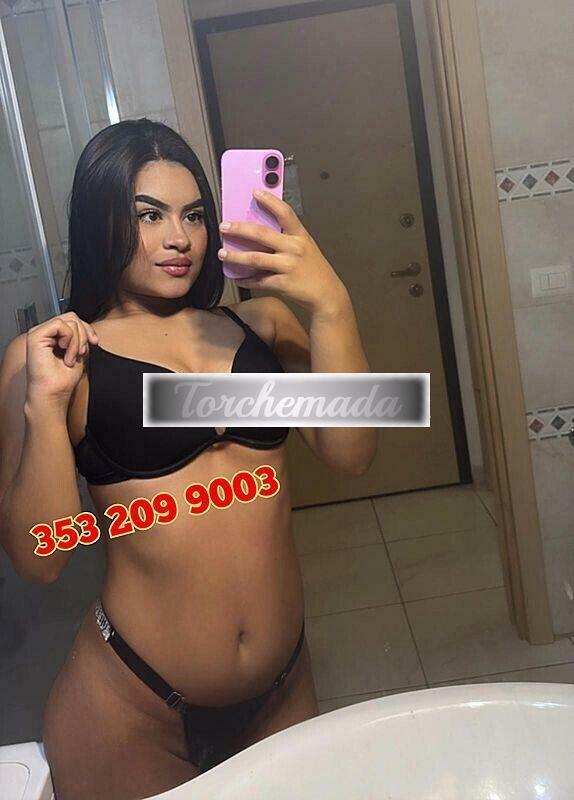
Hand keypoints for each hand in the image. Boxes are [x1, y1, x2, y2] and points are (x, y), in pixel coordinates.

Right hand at [26, 312, 98, 405]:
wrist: (53, 394)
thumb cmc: (62, 380)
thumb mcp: (78, 353)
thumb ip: (80, 340)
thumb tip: (88, 331)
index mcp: (53, 336)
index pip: (73, 320)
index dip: (88, 329)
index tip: (95, 342)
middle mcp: (45, 333)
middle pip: (73, 317)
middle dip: (84, 334)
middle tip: (80, 353)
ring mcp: (39, 333)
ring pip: (69, 321)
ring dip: (77, 341)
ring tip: (71, 358)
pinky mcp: (35, 336)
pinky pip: (61, 325)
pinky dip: (70, 340)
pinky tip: (66, 355)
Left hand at [217, 190, 347, 315]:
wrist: (327, 295)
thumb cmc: (315, 270)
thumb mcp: (306, 247)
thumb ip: (287, 238)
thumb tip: (260, 232)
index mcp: (300, 236)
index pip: (285, 213)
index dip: (270, 201)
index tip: (255, 192)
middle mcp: (294, 248)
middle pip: (262, 234)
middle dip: (239, 229)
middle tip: (224, 226)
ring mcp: (288, 266)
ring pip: (255, 258)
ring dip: (235, 256)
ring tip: (222, 254)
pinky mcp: (283, 284)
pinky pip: (259, 281)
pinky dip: (246, 280)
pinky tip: (237, 278)